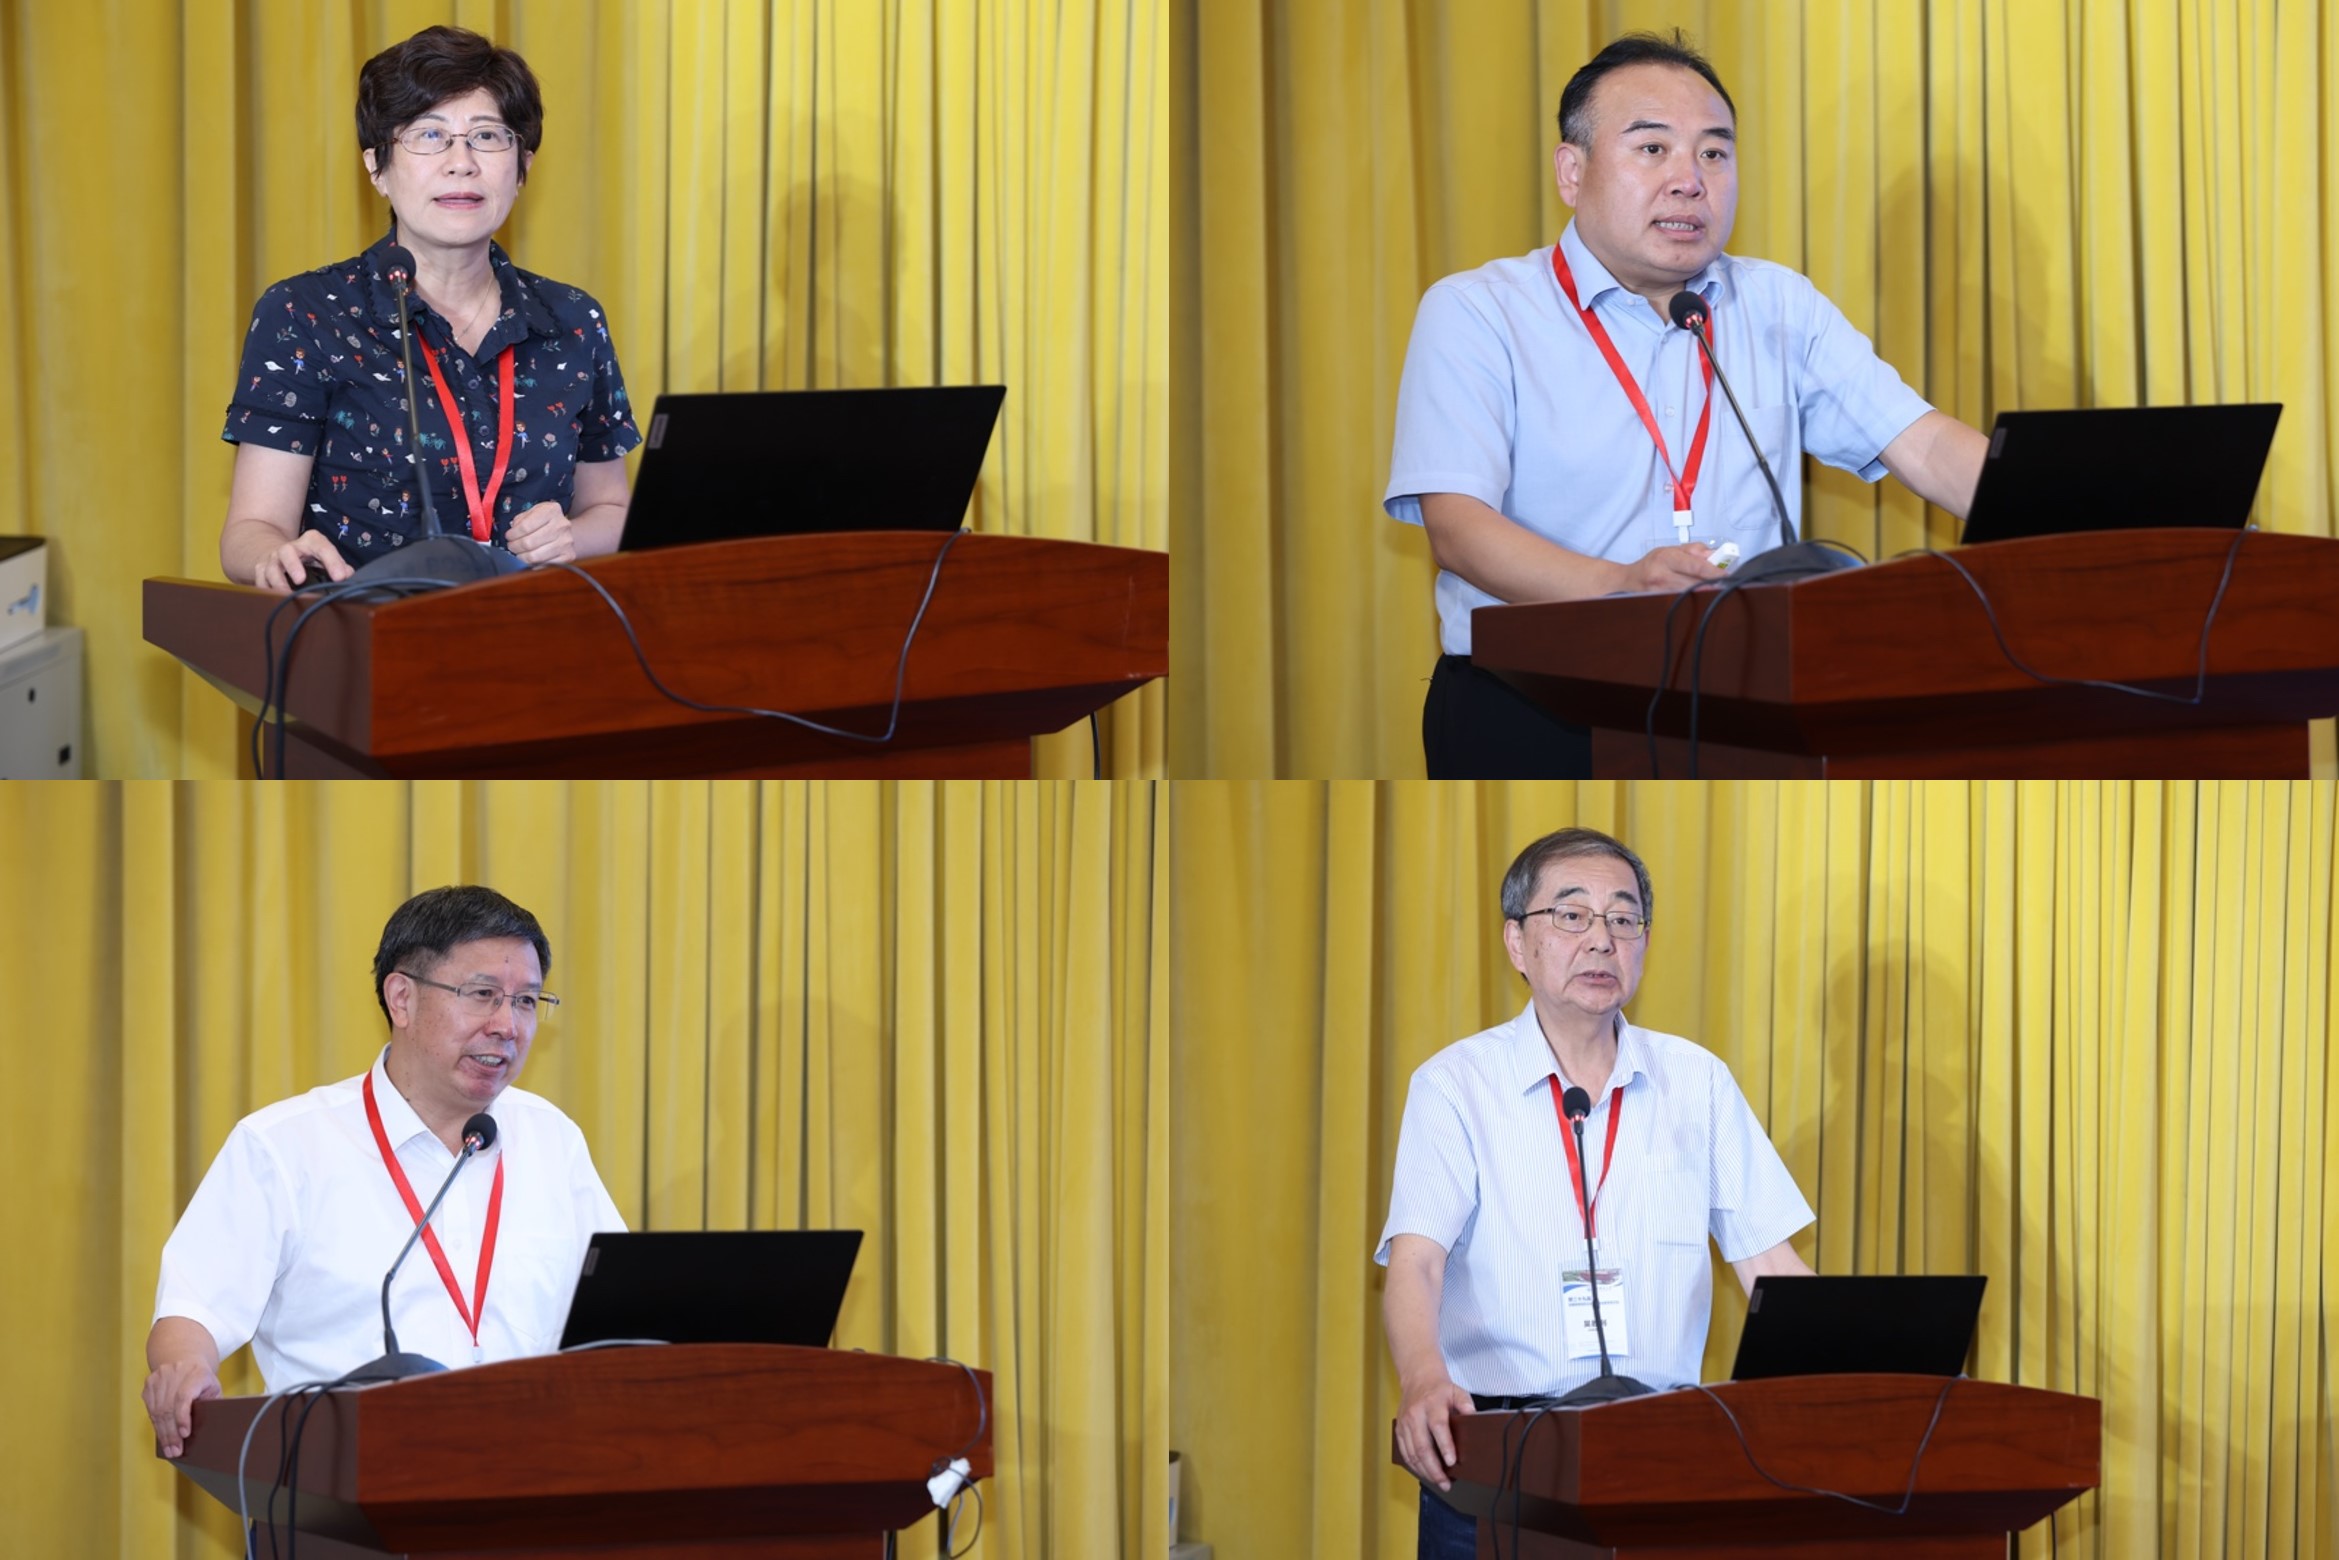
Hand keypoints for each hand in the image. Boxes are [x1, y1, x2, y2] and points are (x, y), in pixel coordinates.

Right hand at [142, 1358, 221, 1457]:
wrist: (184, 1358)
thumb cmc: (202, 1379)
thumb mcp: (213, 1388)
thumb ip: (212, 1405)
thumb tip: (212, 1429)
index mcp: (197, 1373)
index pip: (184, 1396)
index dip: (183, 1416)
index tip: (185, 1434)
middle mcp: (175, 1372)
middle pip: (170, 1408)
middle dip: (172, 1433)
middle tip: (176, 1451)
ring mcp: (160, 1377)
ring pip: (158, 1411)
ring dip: (163, 1433)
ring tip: (169, 1449)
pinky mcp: (149, 1383)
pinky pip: (150, 1409)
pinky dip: (157, 1425)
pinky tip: (162, 1436)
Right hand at [254, 531, 350, 592]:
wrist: (282, 553)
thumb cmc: (311, 557)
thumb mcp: (326, 556)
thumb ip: (340, 565)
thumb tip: (349, 576)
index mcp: (311, 542)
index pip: (322, 547)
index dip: (332, 561)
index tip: (340, 577)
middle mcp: (289, 549)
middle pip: (287, 552)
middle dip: (293, 565)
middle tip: (301, 580)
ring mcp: (273, 559)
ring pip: (271, 568)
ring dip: (278, 582)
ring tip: (287, 595)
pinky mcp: (262, 570)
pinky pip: (260, 581)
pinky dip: (266, 590)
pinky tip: (275, 599)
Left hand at [505, 502, 575, 565]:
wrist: (565, 530)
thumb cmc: (546, 521)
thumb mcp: (533, 512)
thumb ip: (520, 520)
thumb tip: (512, 532)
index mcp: (551, 510)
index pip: (525, 526)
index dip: (512, 534)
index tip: (509, 537)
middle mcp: (561, 525)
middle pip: (529, 542)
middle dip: (515, 546)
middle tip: (512, 546)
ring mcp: (566, 542)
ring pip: (535, 556)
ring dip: (522, 557)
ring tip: (519, 553)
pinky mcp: (569, 555)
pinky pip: (545, 565)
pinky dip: (535, 564)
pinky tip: (531, 559)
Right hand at [1393, 1374, 1475, 1489]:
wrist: (1417, 1379)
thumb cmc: (1440, 1390)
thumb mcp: (1457, 1391)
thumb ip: (1466, 1404)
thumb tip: (1474, 1418)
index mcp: (1432, 1404)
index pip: (1438, 1427)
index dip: (1445, 1446)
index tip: (1452, 1462)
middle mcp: (1415, 1415)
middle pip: (1422, 1446)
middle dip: (1434, 1468)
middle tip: (1445, 1483)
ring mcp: (1404, 1423)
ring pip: (1412, 1453)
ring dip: (1425, 1471)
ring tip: (1438, 1482)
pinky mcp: (1399, 1430)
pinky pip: (1405, 1453)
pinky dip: (1414, 1466)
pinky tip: (1425, 1473)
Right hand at [1619, 541, 1727, 593]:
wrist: (1629, 580)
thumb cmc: (1652, 563)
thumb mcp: (1671, 549)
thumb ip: (1694, 550)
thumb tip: (1714, 555)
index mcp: (1666, 558)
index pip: (1696, 566)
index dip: (1714, 572)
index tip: (1726, 575)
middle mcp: (1662, 576)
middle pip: (1696, 583)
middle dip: (1712, 583)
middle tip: (1723, 582)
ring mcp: (1660, 592)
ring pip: (1691, 595)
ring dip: (1704, 592)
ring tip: (1711, 588)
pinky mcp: (1661, 602)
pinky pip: (1683, 602)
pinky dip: (1694, 599)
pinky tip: (1698, 595)